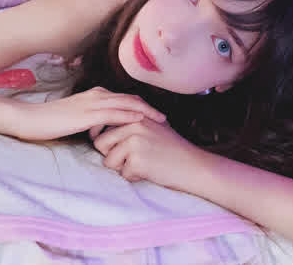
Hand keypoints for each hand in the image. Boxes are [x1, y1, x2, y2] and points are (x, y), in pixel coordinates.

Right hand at [18, 87, 165, 140]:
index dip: (143, 106)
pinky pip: (115, 114)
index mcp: (96, 94)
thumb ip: (92, 120)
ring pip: (128, 105)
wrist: (31, 119)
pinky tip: (142, 122)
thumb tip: (103, 131)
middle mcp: (98, 95)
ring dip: (147, 112)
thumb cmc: (51, 121)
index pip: (126, 99)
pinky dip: (131, 117)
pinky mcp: (88, 115)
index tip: (156, 117)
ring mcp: (93, 103)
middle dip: (151, 108)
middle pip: (132, 99)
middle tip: (166, 119)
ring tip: (162, 121)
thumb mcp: (76, 118)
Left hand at [93, 117, 207, 189]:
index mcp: (135, 114)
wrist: (192, 164)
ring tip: (143, 164)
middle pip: (100, 143)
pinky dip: (134, 177)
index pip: (103, 124)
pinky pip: (122, 174)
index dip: (102, 138)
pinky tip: (150, 171)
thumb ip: (130, 123)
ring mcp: (134, 141)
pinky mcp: (136, 159)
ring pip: (108, 161)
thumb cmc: (171, 148)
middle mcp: (133, 124)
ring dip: (122, 168)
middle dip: (111, 155)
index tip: (107, 147)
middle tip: (130, 159)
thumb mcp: (152, 126)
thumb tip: (103, 129)